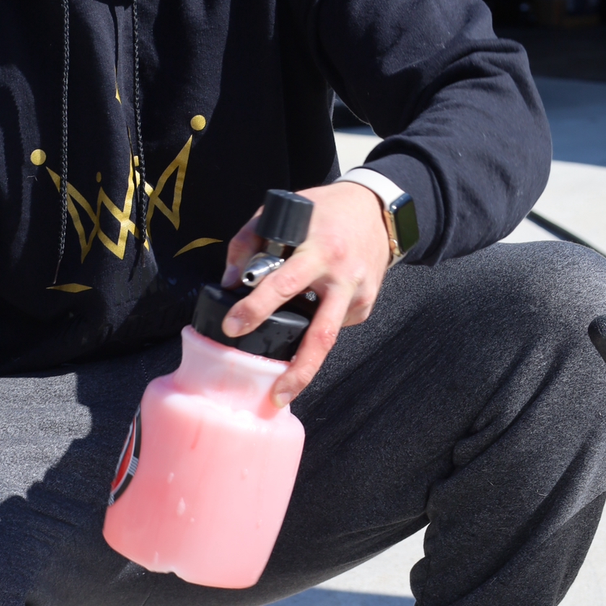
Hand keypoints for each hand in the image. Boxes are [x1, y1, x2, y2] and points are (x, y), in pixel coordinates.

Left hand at [220, 181, 389, 405]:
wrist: (376, 213)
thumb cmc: (324, 211)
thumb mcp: (283, 212)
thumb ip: (249, 241)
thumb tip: (229, 281)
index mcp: (320, 250)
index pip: (284, 284)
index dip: (257, 307)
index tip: (233, 327)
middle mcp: (342, 278)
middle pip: (321, 335)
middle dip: (298, 369)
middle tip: (274, 395)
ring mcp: (359, 296)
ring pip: (329, 339)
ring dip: (306, 367)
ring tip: (283, 388)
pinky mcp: (365, 306)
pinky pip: (334, 325)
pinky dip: (315, 328)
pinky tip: (309, 317)